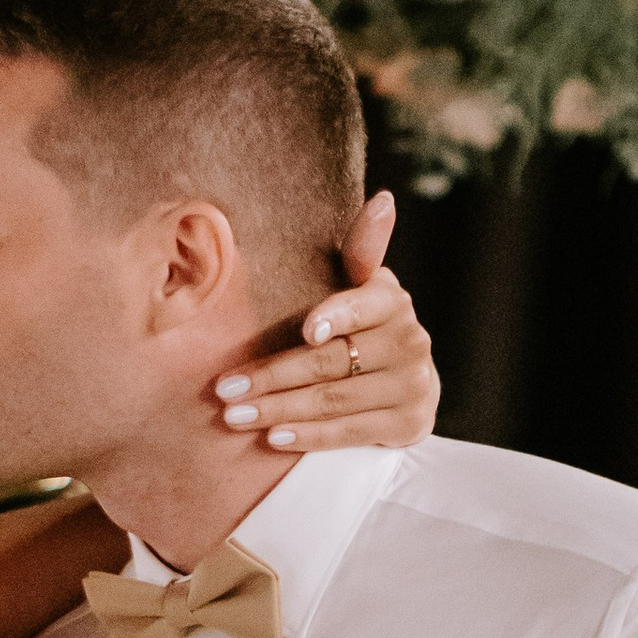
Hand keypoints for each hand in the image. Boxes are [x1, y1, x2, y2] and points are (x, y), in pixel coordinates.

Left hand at [214, 193, 439, 449]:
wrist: (408, 383)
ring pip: (334, 400)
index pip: (361, 306)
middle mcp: (410, 342)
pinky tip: (273, 438)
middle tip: (225, 388)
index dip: (336, 316)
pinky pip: (350, 432)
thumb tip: (384, 199)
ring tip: (234, 415)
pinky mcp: (409, 424)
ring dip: (280, 410)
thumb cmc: (366, 327)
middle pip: (331, 362)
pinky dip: (309, 436)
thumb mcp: (363, 286)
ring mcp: (412, 386)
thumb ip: (363, 250)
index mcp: (392, 301)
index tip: (306, 331)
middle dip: (273, 376)